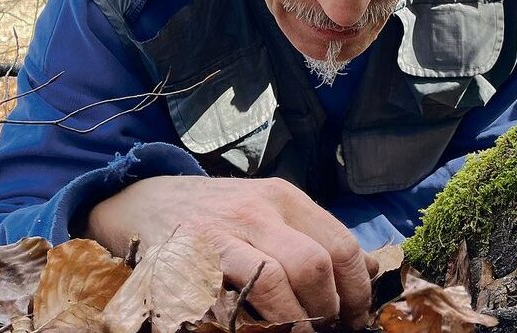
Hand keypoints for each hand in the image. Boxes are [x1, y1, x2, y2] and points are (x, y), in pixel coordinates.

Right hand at [86, 176, 377, 328]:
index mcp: (285, 198)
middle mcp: (260, 208)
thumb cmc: (216, 213)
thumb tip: (371, 268)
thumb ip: (316, 235)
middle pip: (318, 264)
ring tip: (300, 332)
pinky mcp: (192, 257)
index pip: (342, 245)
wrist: (145, 199)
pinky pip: (235, 294)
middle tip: (329, 328)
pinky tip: (265, 330)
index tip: (356, 317)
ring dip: (299, 319)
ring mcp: (224, 231)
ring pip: (281, 279)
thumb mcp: (270, 211)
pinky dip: (260, 320)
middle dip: (331, 308)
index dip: (357, 290)